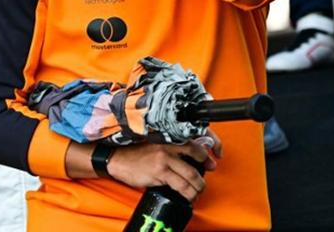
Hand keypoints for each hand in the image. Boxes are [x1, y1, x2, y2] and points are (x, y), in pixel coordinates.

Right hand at [106, 134, 220, 201]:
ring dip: (198, 186)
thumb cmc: (136, 152)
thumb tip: (191, 158)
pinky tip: (188, 196)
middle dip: (206, 168)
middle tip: (208, 174)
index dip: (210, 148)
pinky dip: (187, 193)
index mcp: (169, 136)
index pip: (196, 139)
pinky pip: (180, 185)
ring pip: (191, 174)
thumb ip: (172, 147)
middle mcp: (169, 145)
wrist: (118, 159)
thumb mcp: (156, 143)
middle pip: (197, 155)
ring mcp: (164, 159)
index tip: (215, 156)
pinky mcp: (159, 173)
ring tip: (198, 191)